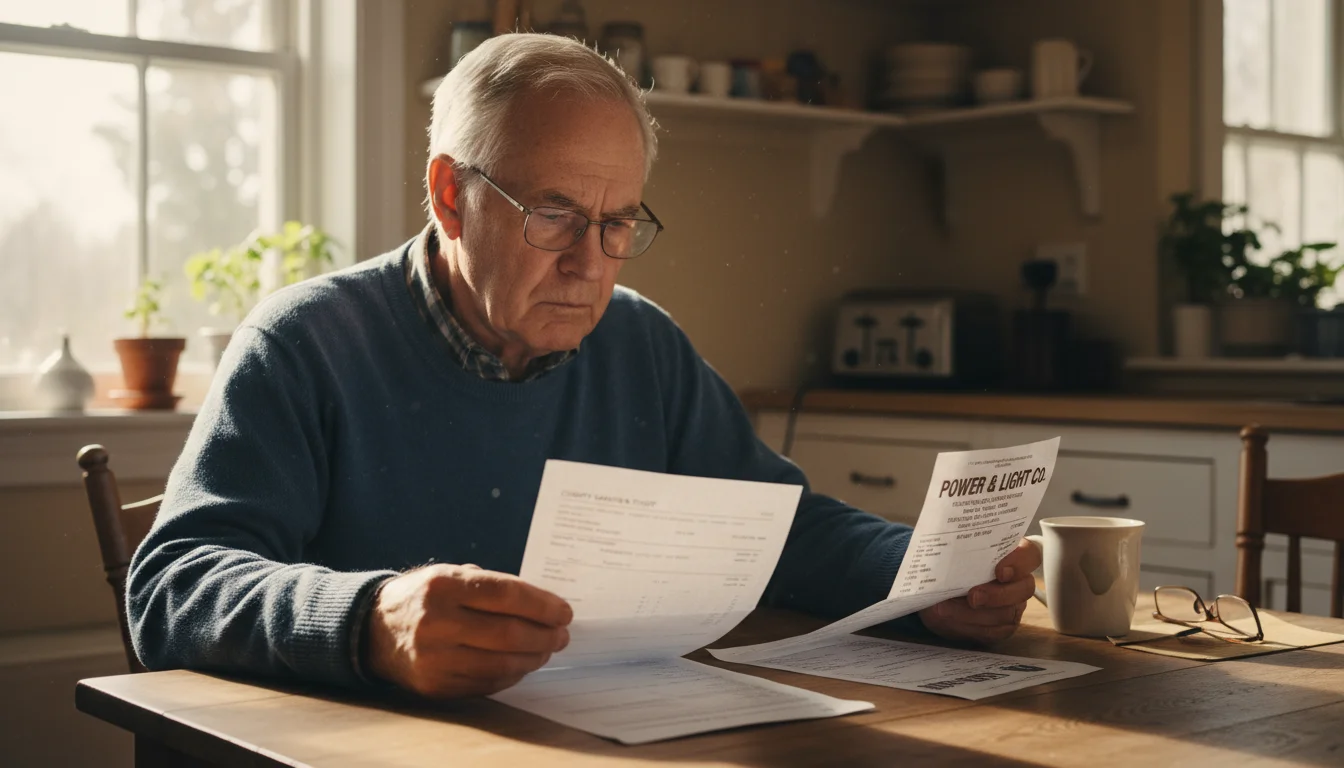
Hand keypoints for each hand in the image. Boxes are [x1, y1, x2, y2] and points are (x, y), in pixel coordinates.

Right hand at [365, 564, 572, 697]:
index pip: (505, 594)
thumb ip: (492, 587)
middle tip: (562, 634)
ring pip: (501, 663)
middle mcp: (436, 622)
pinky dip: (512, 674)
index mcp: (443, 586)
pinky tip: (522, 663)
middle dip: (545, 635)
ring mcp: (435, 658)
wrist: (375, 630)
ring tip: (547, 649)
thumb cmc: (424, 597)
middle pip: (508, 633)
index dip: (542, 605)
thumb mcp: (451, 575)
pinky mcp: (436, 685)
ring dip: (534, 658)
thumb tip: (543, 605)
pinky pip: (487, 682)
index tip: (564, 611)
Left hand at [917, 538, 1041, 644]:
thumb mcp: (950, 555)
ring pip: (1007, 613)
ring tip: (946, 608)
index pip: (1030, 555)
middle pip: (1025, 588)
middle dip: (998, 595)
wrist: (936, 594)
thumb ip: (957, 552)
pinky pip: (993, 631)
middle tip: (972, 597)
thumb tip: (946, 553)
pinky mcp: (1002, 627)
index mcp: (1011, 555)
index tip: (999, 571)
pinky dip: (968, 626)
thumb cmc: (948, 568)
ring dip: (974, 614)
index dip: (1020, 563)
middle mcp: (1017, 581)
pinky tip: (949, 619)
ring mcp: (1013, 606)